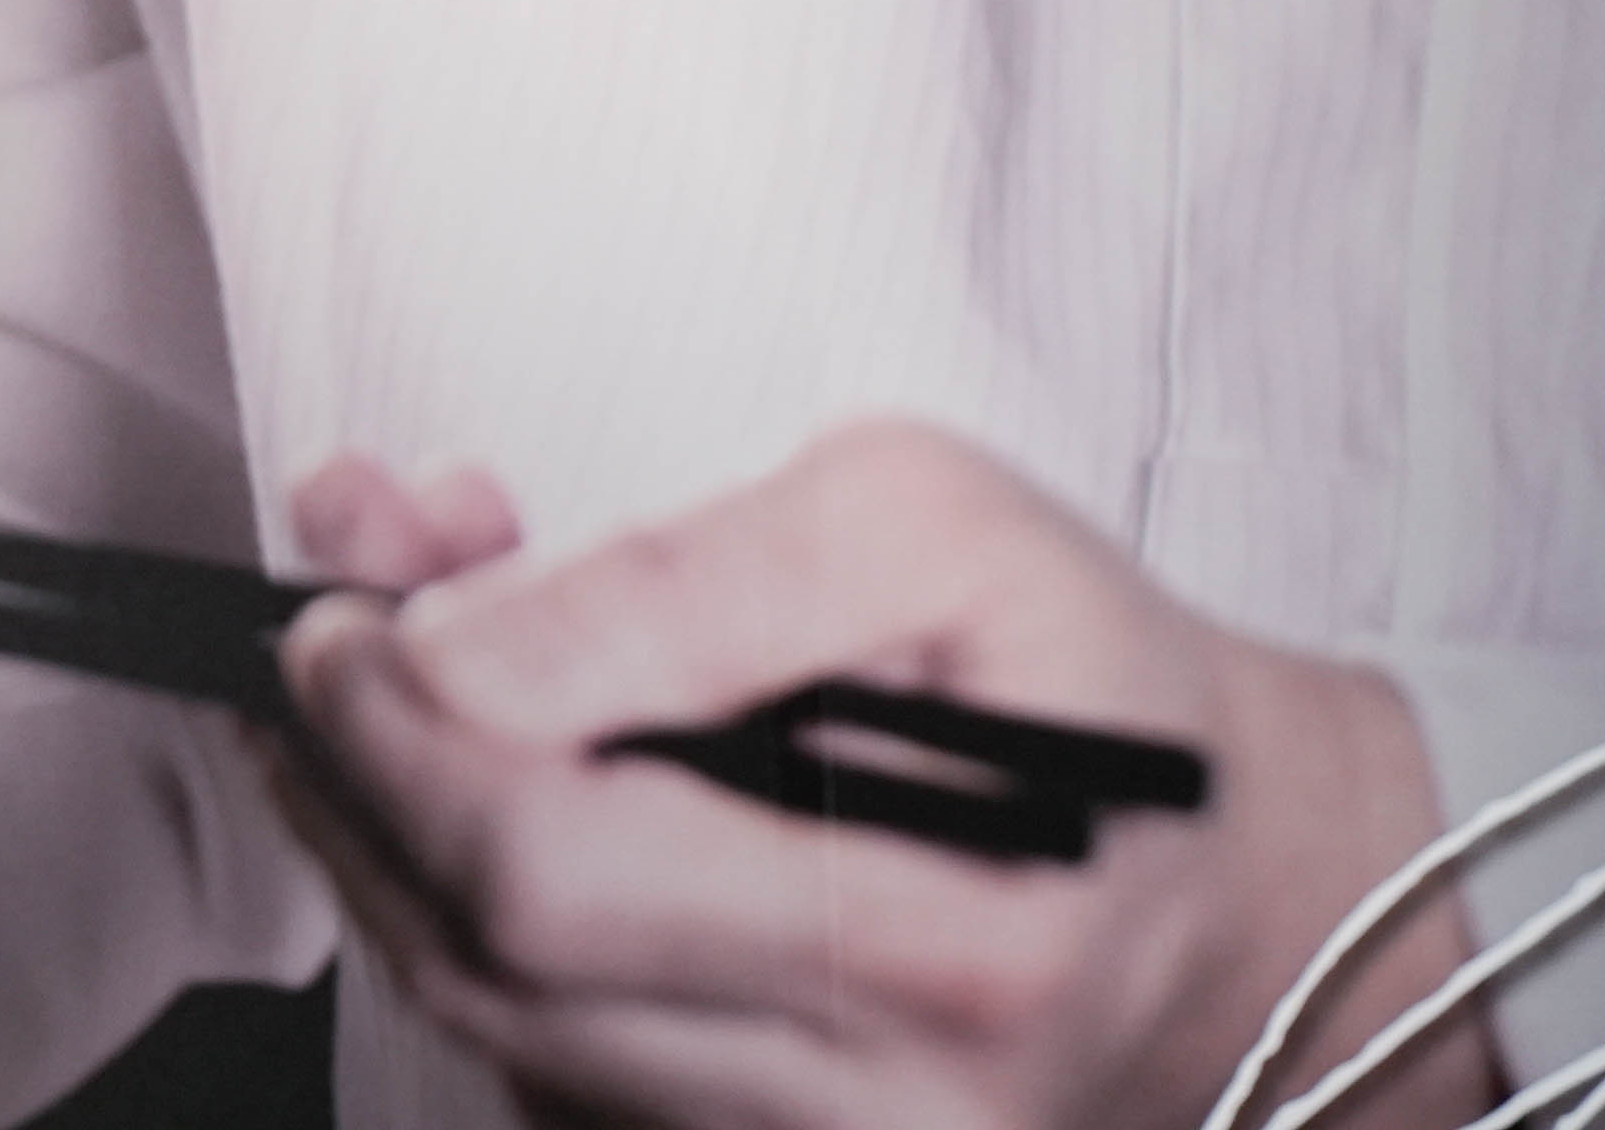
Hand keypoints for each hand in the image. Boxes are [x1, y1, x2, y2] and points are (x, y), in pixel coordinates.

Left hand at [265, 421, 1497, 1129]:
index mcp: (950, 948)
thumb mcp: (932, 532)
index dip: (384, 730)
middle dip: (352, 778)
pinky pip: (564, 1077)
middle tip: (324, 633)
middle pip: (493, 965)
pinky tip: (480, 807)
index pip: (543, 871)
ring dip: (390, 849)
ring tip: (380, 694)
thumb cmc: (1118, 696)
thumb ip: (678, 580)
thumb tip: (443, 639)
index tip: (334, 608)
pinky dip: (478, 933)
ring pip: (503, 1033)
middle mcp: (898, 1109)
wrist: (1280, 885)